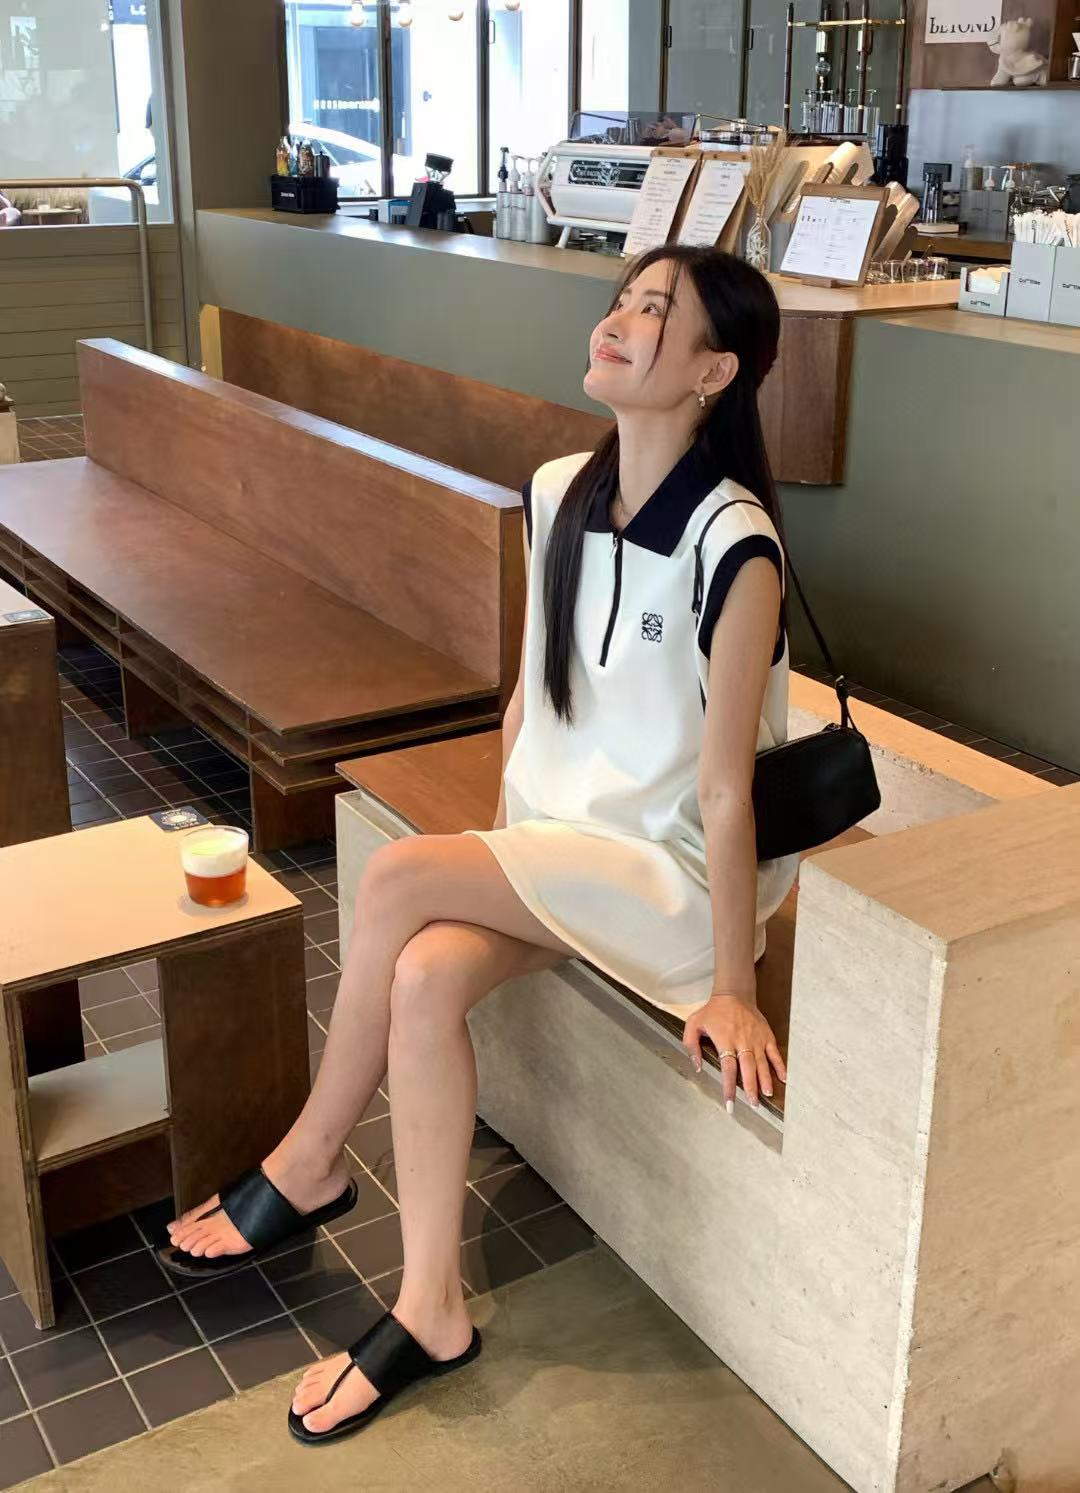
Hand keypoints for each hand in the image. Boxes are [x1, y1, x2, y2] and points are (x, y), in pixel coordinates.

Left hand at [682, 993, 787, 1111]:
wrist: (734, 994)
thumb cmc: (713, 1011)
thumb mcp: (694, 1024)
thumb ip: (691, 1046)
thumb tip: (698, 1067)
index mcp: (725, 1040)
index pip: (728, 1068)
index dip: (729, 1087)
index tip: (730, 1103)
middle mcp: (742, 1041)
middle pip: (748, 1068)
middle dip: (750, 1088)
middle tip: (753, 1104)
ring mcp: (756, 1039)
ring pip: (762, 1063)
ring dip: (765, 1080)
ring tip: (766, 1095)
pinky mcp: (766, 1035)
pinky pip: (774, 1053)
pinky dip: (780, 1066)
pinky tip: (784, 1078)